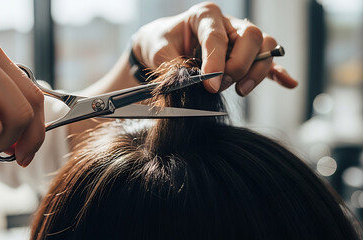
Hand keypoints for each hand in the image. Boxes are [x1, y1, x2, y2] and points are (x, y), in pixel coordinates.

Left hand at [132, 2, 297, 95]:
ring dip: (256, 71)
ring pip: (265, 47)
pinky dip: (278, 72)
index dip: (215, 62)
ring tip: (240, 90)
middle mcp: (227, 23)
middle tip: (221, 86)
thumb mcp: (156, 49)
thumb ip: (170, 64)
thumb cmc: (160, 42)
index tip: (211, 86)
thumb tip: (187, 81)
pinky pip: (268, 60)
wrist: (162, 46)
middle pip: (251, 37)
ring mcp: (239, 38)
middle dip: (240, 64)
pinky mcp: (245, 55)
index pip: (216, 37)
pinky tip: (288, 83)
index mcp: (205, 15)